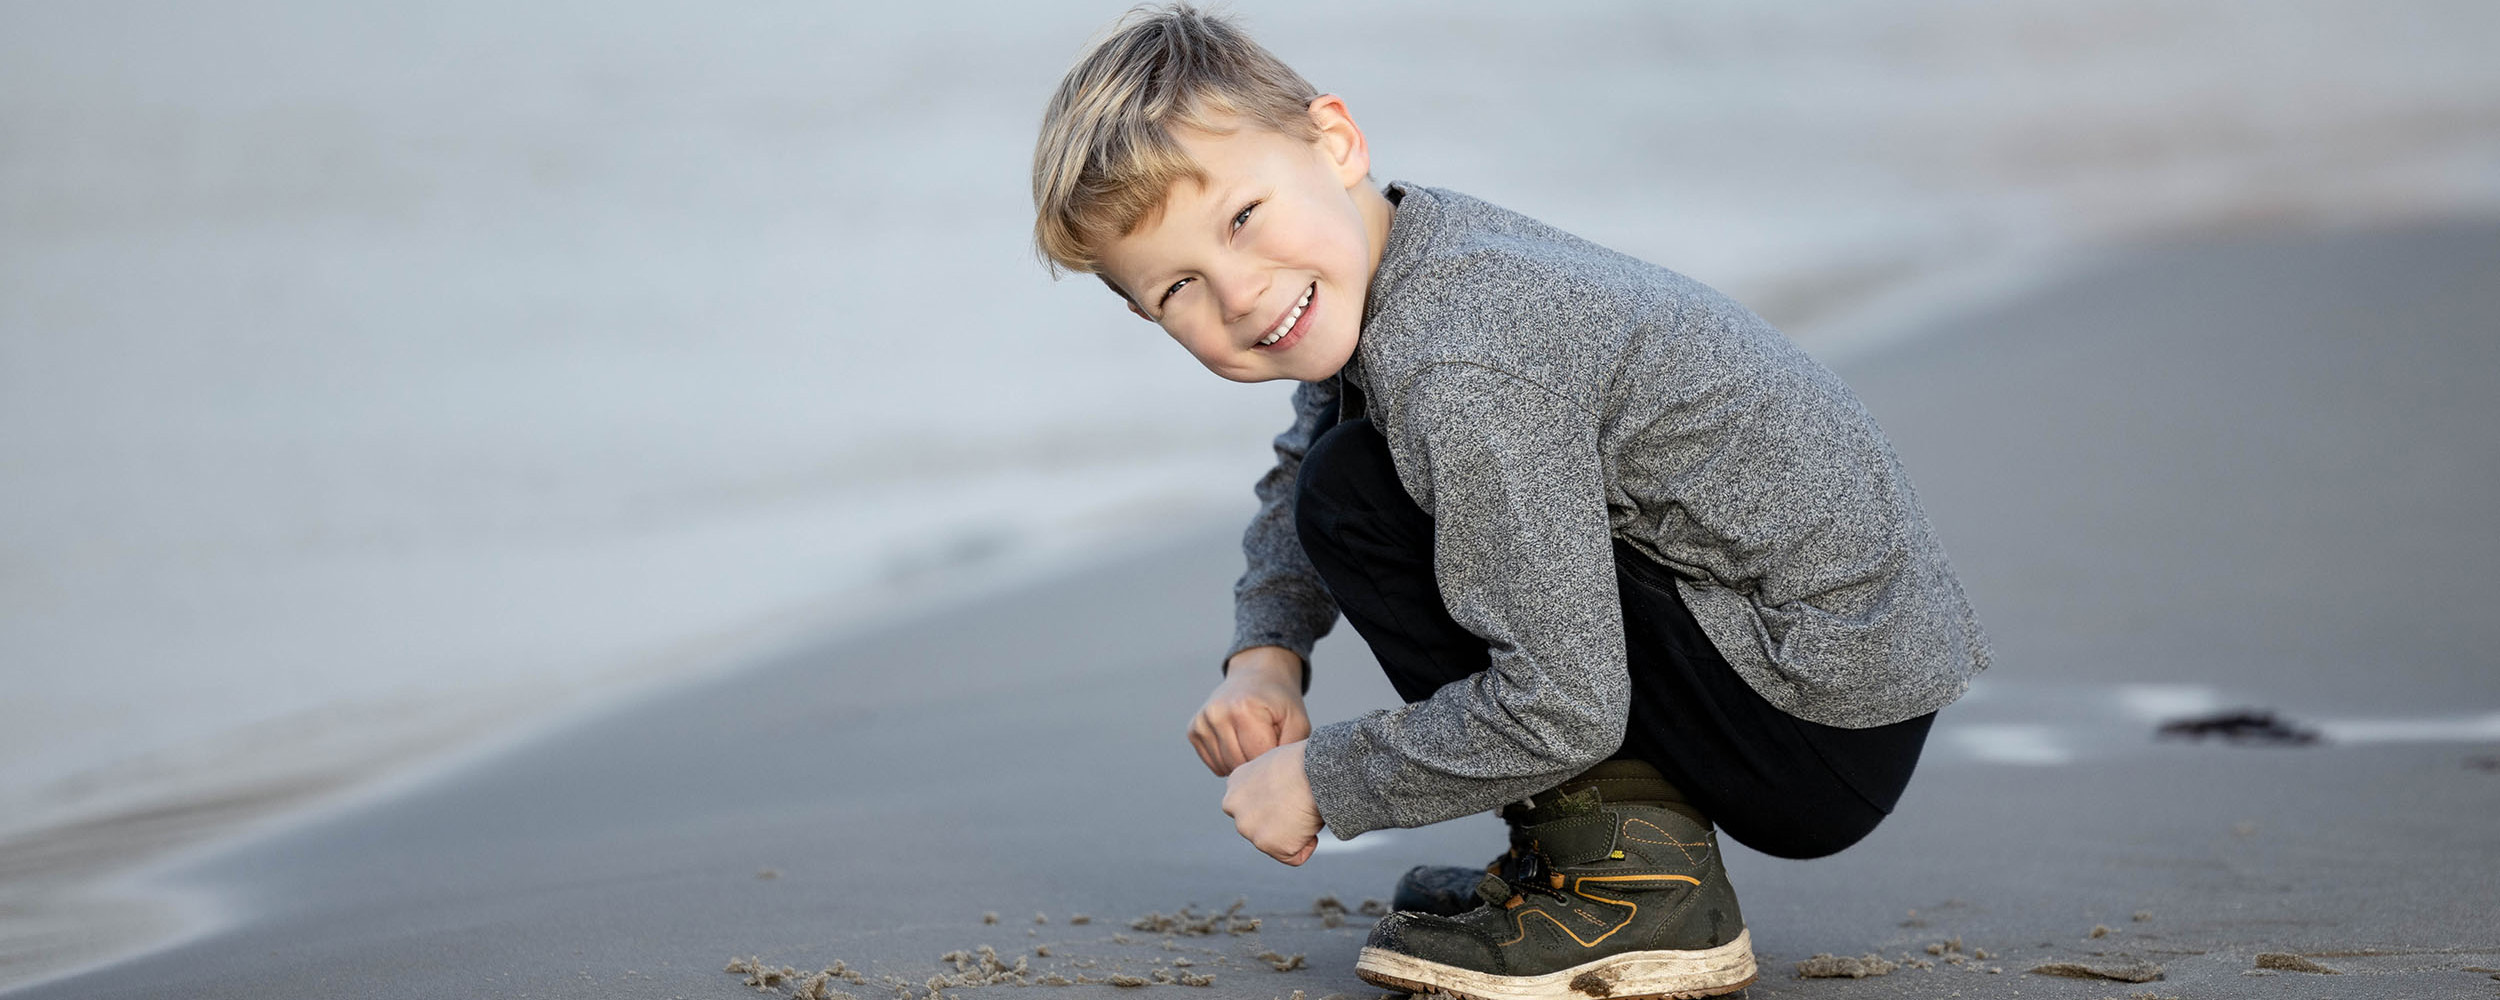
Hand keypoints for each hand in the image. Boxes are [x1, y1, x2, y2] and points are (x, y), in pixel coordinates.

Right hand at [1188, 647, 1310, 775]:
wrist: (1256, 674)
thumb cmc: (1279, 700)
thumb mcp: (1297, 720)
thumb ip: (1292, 748)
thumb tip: (1278, 775)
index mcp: (1243, 709)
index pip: (1257, 758)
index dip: (1273, 759)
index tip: (1280, 747)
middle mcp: (1217, 714)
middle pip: (1239, 765)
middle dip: (1258, 762)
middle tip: (1268, 743)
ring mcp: (1202, 722)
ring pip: (1225, 768)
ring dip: (1243, 764)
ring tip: (1254, 741)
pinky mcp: (1193, 730)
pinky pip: (1214, 764)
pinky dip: (1229, 761)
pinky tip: (1240, 743)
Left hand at [1222, 741, 1322, 864]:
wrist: (1315, 771)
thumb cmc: (1306, 761)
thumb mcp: (1276, 765)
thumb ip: (1268, 783)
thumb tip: (1281, 796)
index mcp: (1235, 782)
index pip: (1252, 805)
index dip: (1275, 804)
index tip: (1289, 794)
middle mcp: (1233, 805)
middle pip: (1260, 826)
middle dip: (1280, 822)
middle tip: (1299, 803)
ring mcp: (1248, 827)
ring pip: (1276, 842)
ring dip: (1294, 833)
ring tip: (1305, 809)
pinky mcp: (1267, 845)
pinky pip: (1294, 856)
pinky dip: (1307, 845)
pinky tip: (1310, 823)